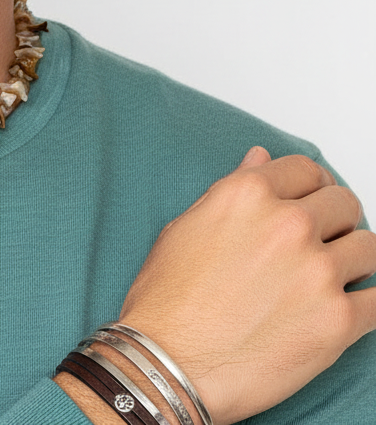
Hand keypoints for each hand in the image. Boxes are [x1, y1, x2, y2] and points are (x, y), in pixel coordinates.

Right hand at [118, 147, 375, 424]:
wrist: (169, 363)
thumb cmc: (168, 298)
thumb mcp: (187, 226)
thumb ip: (232, 190)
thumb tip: (260, 161)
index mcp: (247, 195)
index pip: (304, 168)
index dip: (309, 184)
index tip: (311, 198)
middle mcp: (287, 225)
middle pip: (344, 203)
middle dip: (334, 219)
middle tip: (321, 240)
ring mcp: (317, 272)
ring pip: (369, 247)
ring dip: (353, 259)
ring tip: (331, 276)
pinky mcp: (338, 321)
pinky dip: (366, 303)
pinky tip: (346, 308)